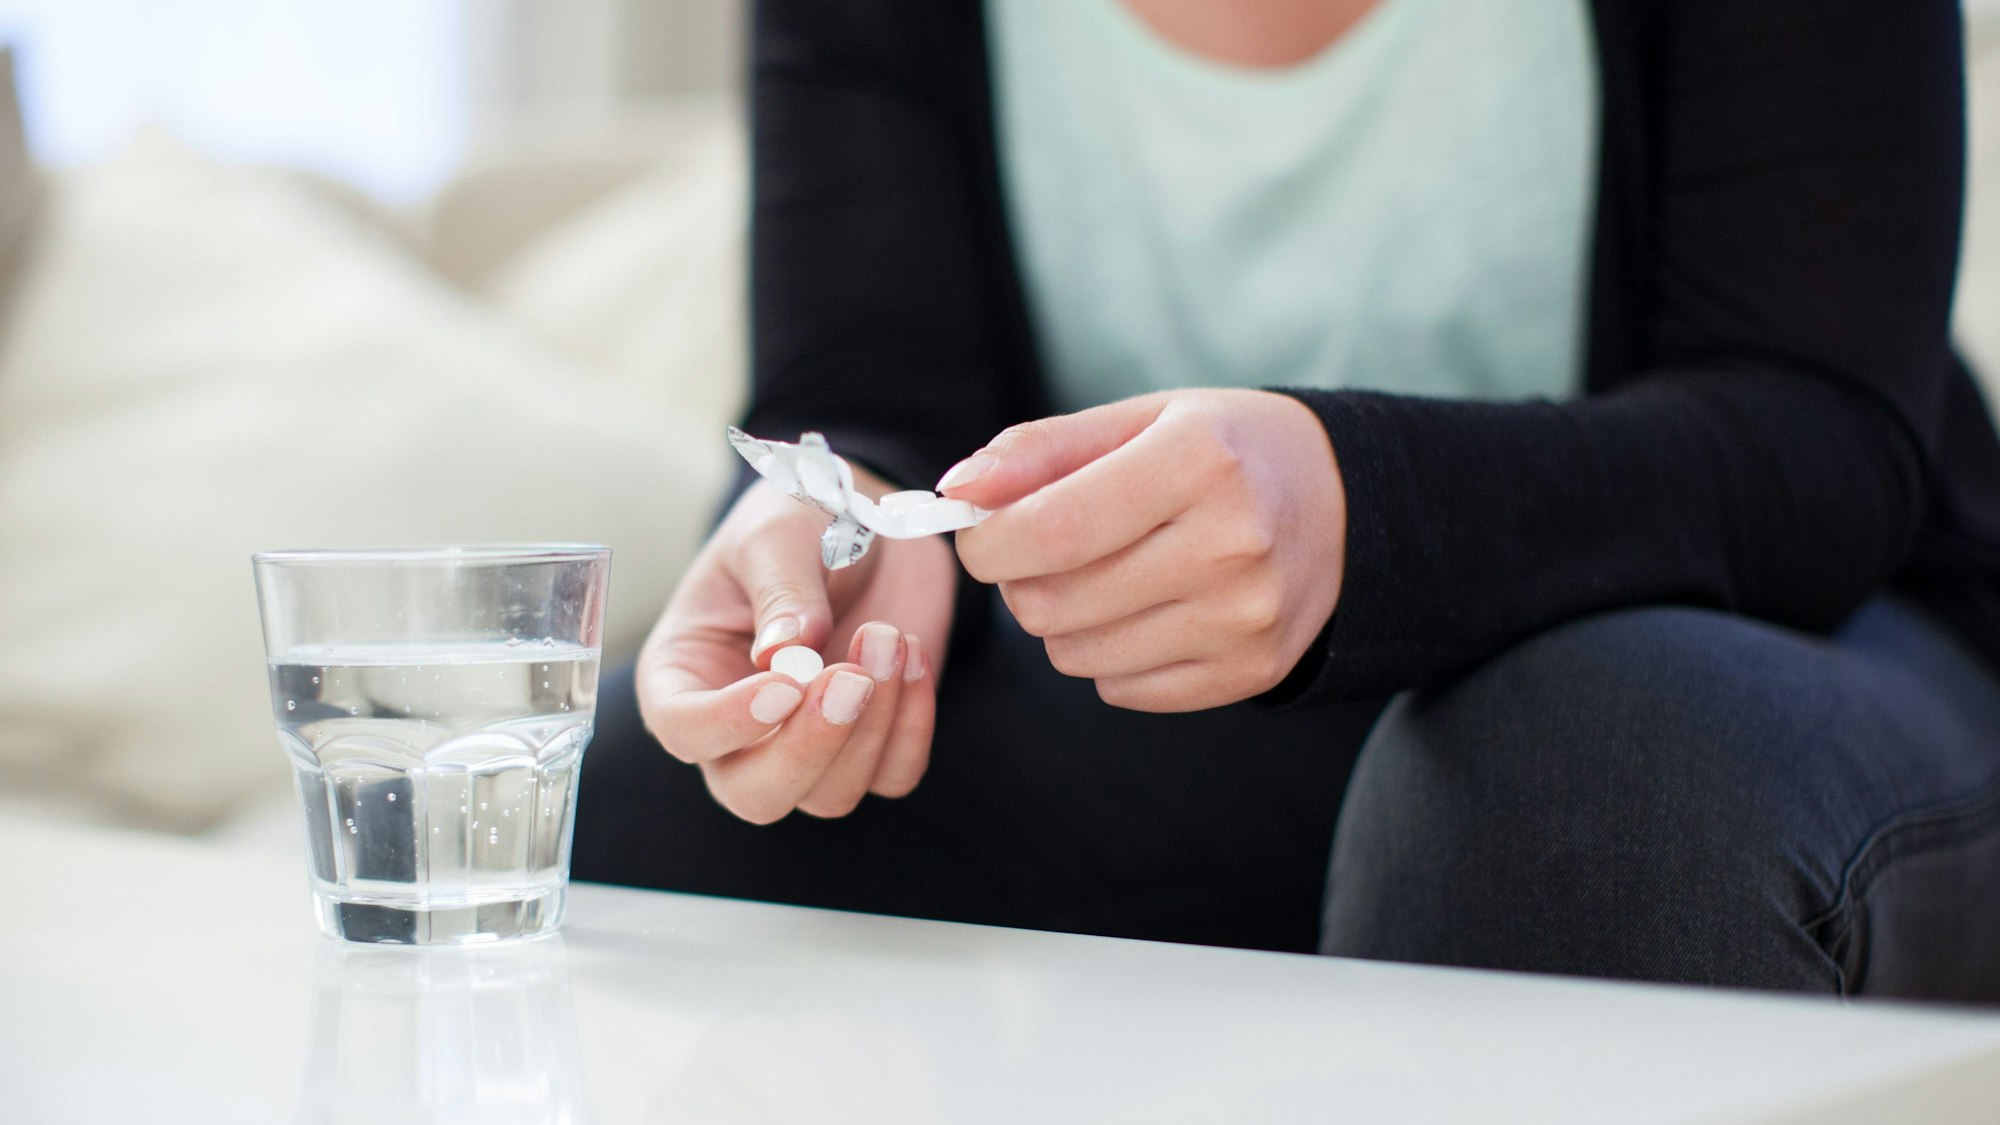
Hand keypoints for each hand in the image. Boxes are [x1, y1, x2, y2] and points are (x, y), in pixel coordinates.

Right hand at [637, 471, 955, 822]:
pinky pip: (893, 775)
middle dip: (808, 749)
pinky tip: (911, 655)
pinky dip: (912, 727)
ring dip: (870, 728)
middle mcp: (739, 729)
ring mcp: (806, 744)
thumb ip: (779, 591)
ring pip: (829, 795)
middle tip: (851, 678)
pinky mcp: (873, 743)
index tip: (784, 683)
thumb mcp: (777, 536)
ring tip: (887, 636)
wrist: (871, 522)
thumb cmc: (799, 524)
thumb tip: (786, 651)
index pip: (684, 731)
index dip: (728, 723)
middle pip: (755, 794)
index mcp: (685, 676)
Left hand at [940, 389, 1344, 711]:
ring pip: (1077, 654)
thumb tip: (956, 490)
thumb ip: (1042, 450)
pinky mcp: (1253, 671)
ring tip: (1105, 575)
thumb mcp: (1142, 419)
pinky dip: (1109, 656)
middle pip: (1053, 602)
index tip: (979, 533)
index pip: (1051, 530)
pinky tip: (1147, 609)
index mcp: (1199, 461)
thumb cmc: (1223, 450)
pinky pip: (1122, 689)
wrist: (1346, 503)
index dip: (988, 542)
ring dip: (1062, 621)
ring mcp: (1246, 617)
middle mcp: (1232, 544)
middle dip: (1020, 580)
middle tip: (1044, 550)